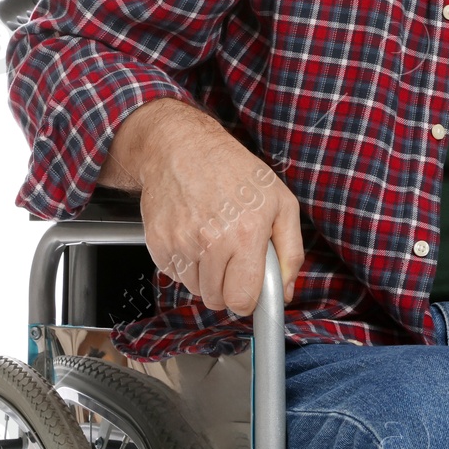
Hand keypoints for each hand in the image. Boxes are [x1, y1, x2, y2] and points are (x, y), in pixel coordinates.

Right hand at [128, 102, 305, 315]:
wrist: (182, 148)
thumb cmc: (235, 172)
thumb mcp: (281, 202)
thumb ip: (290, 251)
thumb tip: (285, 290)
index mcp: (246, 233)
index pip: (242, 300)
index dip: (249, 298)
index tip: (251, 286)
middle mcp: (211, 241)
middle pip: (217, 300)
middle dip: (228, 286)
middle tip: (233, 255)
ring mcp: (181, 244)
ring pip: (196, 290)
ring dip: (207, 275)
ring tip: (214, 239)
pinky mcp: (158, 244)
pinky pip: (175, 275)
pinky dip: (186, 263)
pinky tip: (194, 235)